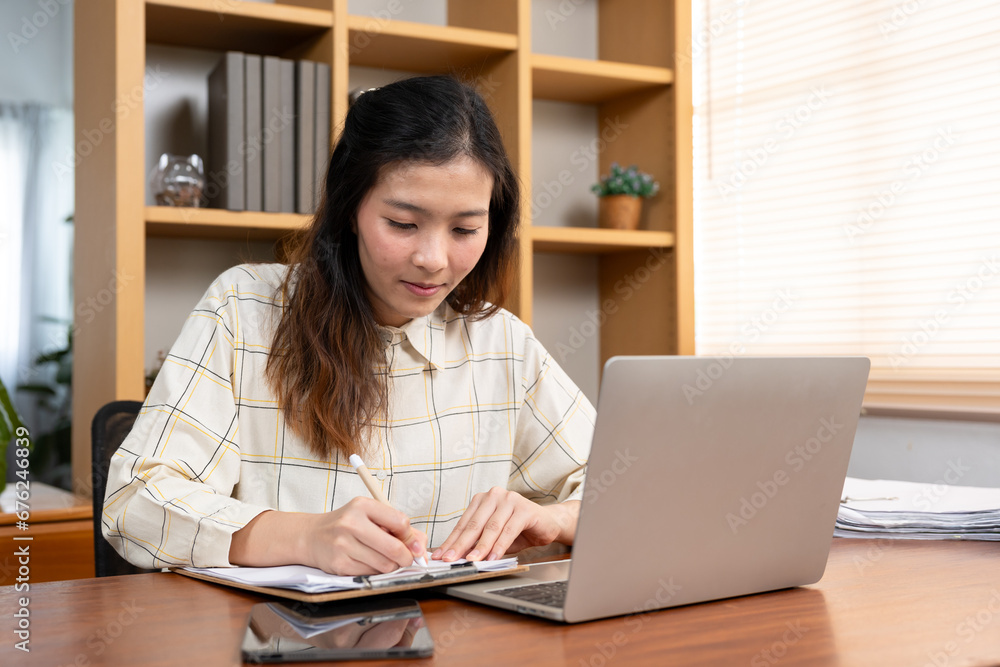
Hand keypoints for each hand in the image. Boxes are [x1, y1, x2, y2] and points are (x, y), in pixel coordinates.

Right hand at [302, 497, 428, 574]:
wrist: (313, 536)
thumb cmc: (347, 525)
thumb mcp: (370, 516)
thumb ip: (397, 528)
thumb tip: (420, 547)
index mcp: (362, 505)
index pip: (400, 522)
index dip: (410, 537)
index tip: (411, 543)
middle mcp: (351, 523)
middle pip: (394, 548)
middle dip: (406, 557)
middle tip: (406, 559)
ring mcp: (343, 544)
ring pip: (384, 565)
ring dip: (390, 566)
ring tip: (384, 559)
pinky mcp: (339, 564)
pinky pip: (370, 574)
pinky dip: (375, 572)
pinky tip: (368, 563)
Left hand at [430, 488, 578, 561]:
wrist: (548, 523)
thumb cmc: (519, 530)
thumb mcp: (494, 537)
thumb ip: (477, 542)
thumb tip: (457, 556)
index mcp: (482, 500)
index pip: (463, 524)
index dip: (451, 541)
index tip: (440, 555)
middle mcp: (494, 496)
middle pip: (474, 525)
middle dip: (460, 545)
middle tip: (450, 559)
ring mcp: (509, 500)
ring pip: (490, 527)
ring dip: (480, 547)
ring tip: (471, 561)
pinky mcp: (524, 509)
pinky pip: (508, 530)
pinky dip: (499, 546)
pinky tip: (492, 557)